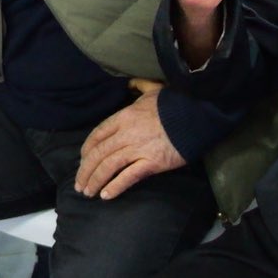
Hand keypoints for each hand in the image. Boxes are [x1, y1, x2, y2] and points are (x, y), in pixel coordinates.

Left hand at [76, 80, 186, 198]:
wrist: (198, 116)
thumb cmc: (176, 104)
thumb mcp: (154, 90)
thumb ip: (140, 86)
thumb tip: (131, 83)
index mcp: (125, 116)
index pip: (98, 134)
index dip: (87, 149)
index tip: (82, 159)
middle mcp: (127, 133)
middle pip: (99, 154)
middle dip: (85, 171)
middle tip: (79, 184)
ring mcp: (138, 149)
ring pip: (108, 167)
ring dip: (95, 181)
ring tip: (88, 192)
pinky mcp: (152, 163)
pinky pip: (128, 177)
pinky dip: (115, 187)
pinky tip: (106, 195)